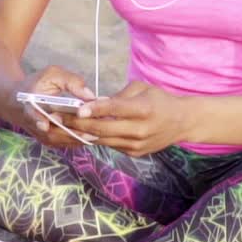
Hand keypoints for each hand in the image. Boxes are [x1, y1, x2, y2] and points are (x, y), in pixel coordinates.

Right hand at [16, 65, 96, 147]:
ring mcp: (41, 135)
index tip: (44, 124)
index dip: (37, 120)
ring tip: (98, 133)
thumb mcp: (52, 75)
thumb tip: (90, 95)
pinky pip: (65, 143)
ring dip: (79, 138)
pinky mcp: (48, 141)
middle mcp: (34, 123)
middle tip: (93, 132)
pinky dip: (79, 139)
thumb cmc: (38, 85)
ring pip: (60, 140)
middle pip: (52, 132)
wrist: (19, 102)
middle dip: (72, 132)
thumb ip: (71, 81)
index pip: (32, 114)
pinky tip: (94, 134)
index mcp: (29, 104)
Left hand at [72, 81, 190, 156]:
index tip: (78, 109)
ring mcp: (137, 144)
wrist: (182, 122)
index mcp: (144, 109)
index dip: (96, 109)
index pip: (115, 108)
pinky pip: (110, 145)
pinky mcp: (135, 153)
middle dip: (79, 124)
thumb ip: (117, 96)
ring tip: (64, 127)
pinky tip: (82, 133)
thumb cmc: (159, 100)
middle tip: (59, 118)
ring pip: (103, 140)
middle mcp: (140, 129)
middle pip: (104, 128)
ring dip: (82, 134)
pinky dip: (96, 139)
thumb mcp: (141, 89)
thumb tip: (93, 103)